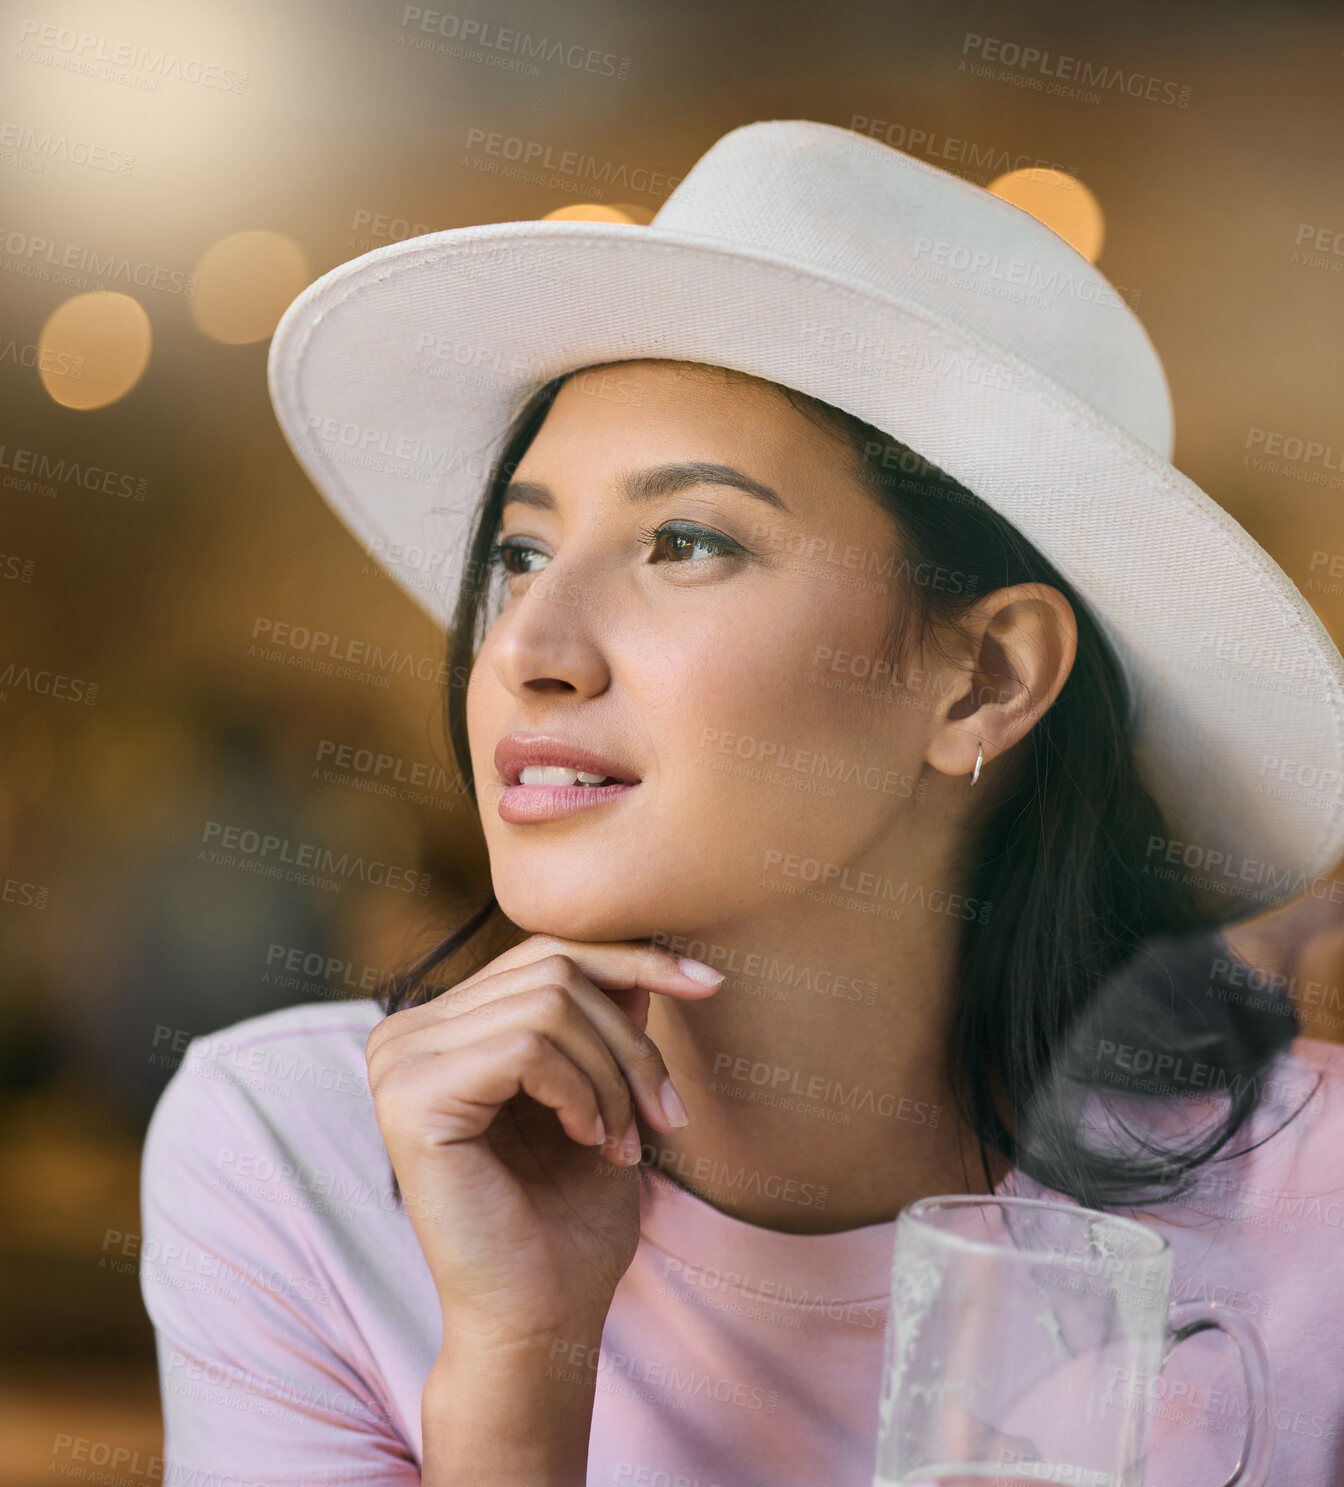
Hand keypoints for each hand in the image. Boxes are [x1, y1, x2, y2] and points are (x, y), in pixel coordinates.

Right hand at [366, 933, 722, 1341]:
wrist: (541, 1317)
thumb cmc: (568, 1218)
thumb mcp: (603, 1095)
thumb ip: (604, 1023)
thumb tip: (640, 957)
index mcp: (440, 1029)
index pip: (544, 953)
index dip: (630, 959)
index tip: (709, 984)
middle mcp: (405, 1034)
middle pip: (553, 973)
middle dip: (630, 1042)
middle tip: (664, 1118)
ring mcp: (398, 1062)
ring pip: (550, 1006)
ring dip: (614, 1077)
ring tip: (623, 1143)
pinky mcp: (412, 1098)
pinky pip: (528, 1048)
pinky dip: (582, 1094)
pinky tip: (586, 1143)